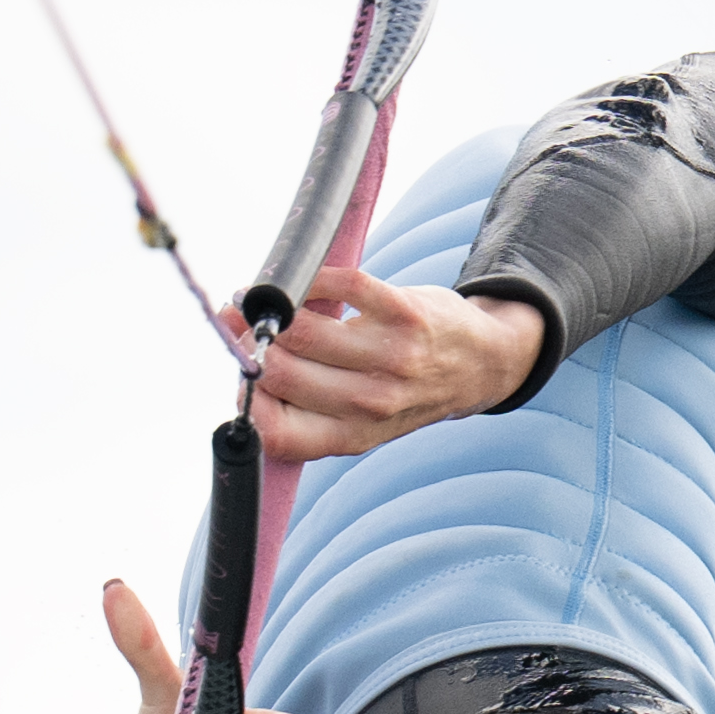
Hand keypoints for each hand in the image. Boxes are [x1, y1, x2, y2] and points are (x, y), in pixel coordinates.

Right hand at [244, 269, 546, 457]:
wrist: (480, 365)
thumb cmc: (402, 390)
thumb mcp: (358, 421)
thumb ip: (302, 404)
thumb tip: (235, 356)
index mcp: (351, 436)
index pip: (275, 432)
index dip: (245, 399)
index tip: (242, 371)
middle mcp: (371, 403)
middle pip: (278, 371)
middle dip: (250, 343)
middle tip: (246, 324)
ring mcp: (390, 357)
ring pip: (300, 330)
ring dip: (270, 308)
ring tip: (265, 300)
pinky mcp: (404, 312)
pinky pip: (339, 284)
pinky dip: (310, 278)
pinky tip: (303, 283)